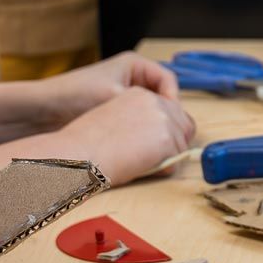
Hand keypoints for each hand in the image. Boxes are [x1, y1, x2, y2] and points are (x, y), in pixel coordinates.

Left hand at [39, 52, 180, 124]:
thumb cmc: (75, 94)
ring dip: (152, 124)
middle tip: (167, 132)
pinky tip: (138, 141)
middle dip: (164, 114)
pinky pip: (136, 119)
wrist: (43, 109)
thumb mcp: (113, 96)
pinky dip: (140, 129)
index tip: (171, 119)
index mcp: (134, 64)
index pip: (168, 81)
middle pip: (161, 97)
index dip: (172, 100)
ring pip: (150, 110)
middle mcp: (131, 77)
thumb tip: (167, 121)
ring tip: (153, 138)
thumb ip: (142, 106)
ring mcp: (123, 94)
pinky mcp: (115, 111)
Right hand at [57, 87, 196, 184]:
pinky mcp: (167, 139)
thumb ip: (136, 120)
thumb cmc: (85, 142)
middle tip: (158, 158)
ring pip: (181, 143)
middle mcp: (154, 101)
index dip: (168, 128)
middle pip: (184, 124)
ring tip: (142, 163)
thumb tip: (153, 138)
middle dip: (175, 143)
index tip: (158, 142)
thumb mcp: (112, 117)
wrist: (78, 153)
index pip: (170, 108)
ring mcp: (163, 119)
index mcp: (139, 93)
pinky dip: (164, 169)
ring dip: (168, 157)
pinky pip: (176, 160)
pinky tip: (143, 169)